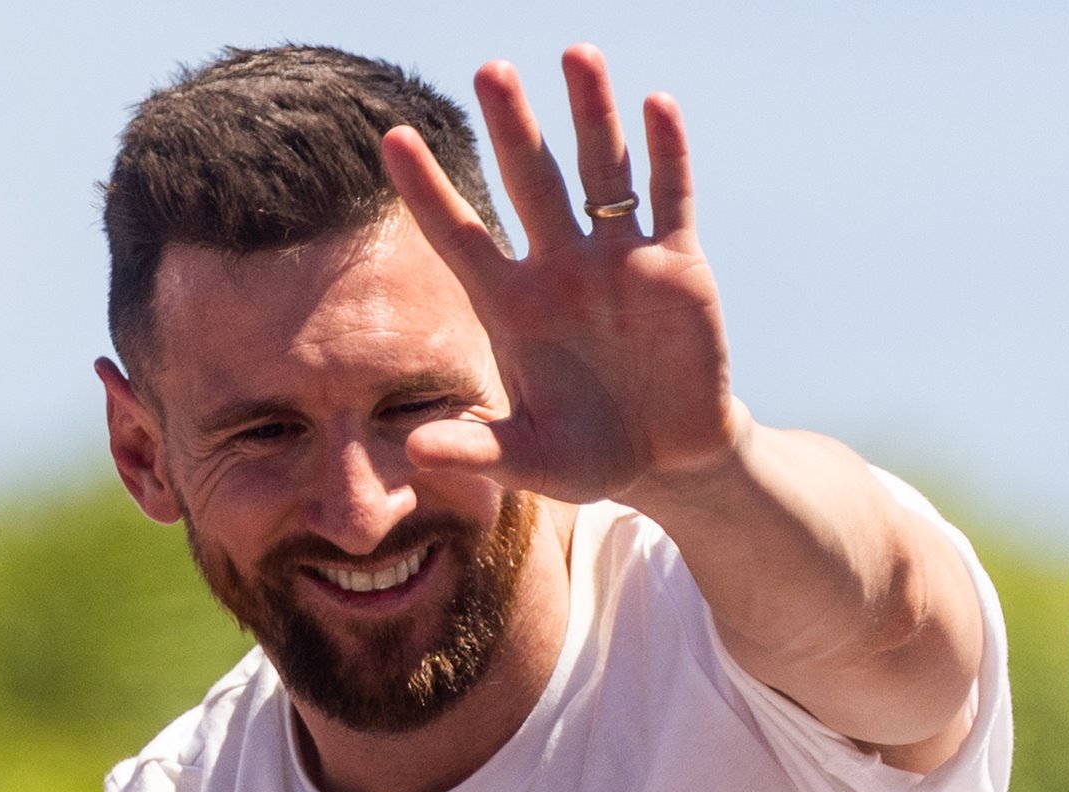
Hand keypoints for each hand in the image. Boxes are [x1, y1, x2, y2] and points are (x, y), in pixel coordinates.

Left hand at [382, 45, 738, 506]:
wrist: (668, 458)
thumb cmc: (590, 456)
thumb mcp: (532, 461)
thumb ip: (477, 450)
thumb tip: (413, 451)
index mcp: (514, 306)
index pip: (460, 236)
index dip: (428, 191)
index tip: (392, 138)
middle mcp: (559, 267)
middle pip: (530, 183)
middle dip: (513, 129)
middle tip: (490, 70)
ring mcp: (617, 258)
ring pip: (600, 171)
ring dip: (590, 114)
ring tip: (575, 53)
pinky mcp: (676, 263)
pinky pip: (669, 196)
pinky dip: (667, 153)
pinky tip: (656, 105)